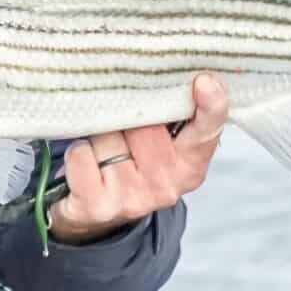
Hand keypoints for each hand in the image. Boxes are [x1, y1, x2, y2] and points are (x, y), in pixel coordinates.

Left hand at [48, 74, 228, 243]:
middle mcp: (167, 185)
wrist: (96, 217)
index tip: (205, 81)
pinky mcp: (98, 206)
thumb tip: (165, 72)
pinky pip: (81, 153)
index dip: (211, 106)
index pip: (207, 132)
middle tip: (123, 129)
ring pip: (108, 136)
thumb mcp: (160, 147)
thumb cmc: (131, 166)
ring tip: (104, 151)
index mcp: (190, 165)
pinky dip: (79, 152)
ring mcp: (133, 198)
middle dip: (127, 117)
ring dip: (99, 136)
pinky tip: (87, 164)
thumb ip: (172, 117)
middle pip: (144, 125)